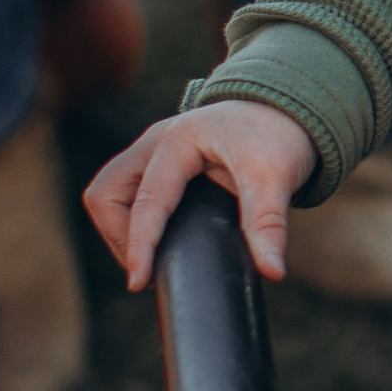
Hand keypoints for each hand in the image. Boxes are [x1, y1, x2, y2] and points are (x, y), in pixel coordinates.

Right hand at [84, 96, 320, 289]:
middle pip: (106, 192)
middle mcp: (156, 141)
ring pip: (108, 191)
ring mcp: (152, 150)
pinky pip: (125, 191)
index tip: (139, 282)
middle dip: (119, 236)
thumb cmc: (279, 136)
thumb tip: (272, 272)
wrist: (285, 109)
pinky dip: (131, 219)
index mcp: (180, 140)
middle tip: (147, 269)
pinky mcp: (156, 161)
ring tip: (148, 259)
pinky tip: (157, 242)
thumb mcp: (277, 177)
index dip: (139, 245)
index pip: (147, 201)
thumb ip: (269, 224)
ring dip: (119, 228)